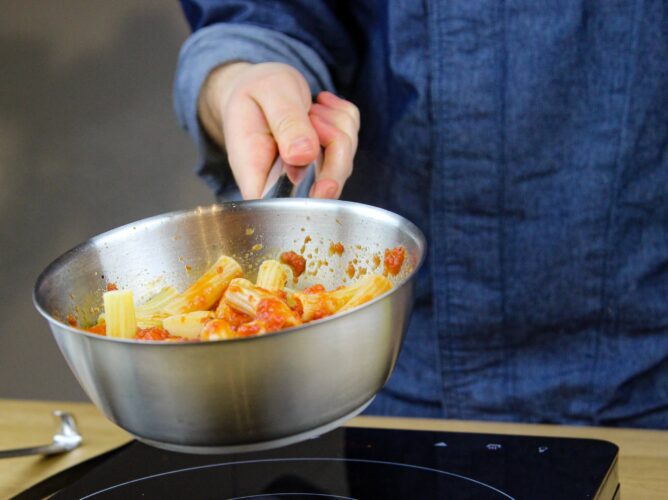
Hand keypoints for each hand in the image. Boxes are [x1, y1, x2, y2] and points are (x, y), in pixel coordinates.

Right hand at [198, 62, 358, 198]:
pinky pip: (351, 144)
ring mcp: (308, 175)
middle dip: (334, 148)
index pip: (283, 209)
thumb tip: (304, 155)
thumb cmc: (254, 90)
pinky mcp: (326, 161)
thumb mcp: (267, 94)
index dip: (309, 202)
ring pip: (343, 164)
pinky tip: (322, 106)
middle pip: (324, 191)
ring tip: (310, 108)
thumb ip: (285, 123)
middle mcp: (283, 183)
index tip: (326, 185)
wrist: (257, 85)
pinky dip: (344, 119)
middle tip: (313, 116)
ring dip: (338, 127)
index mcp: (256, 175)